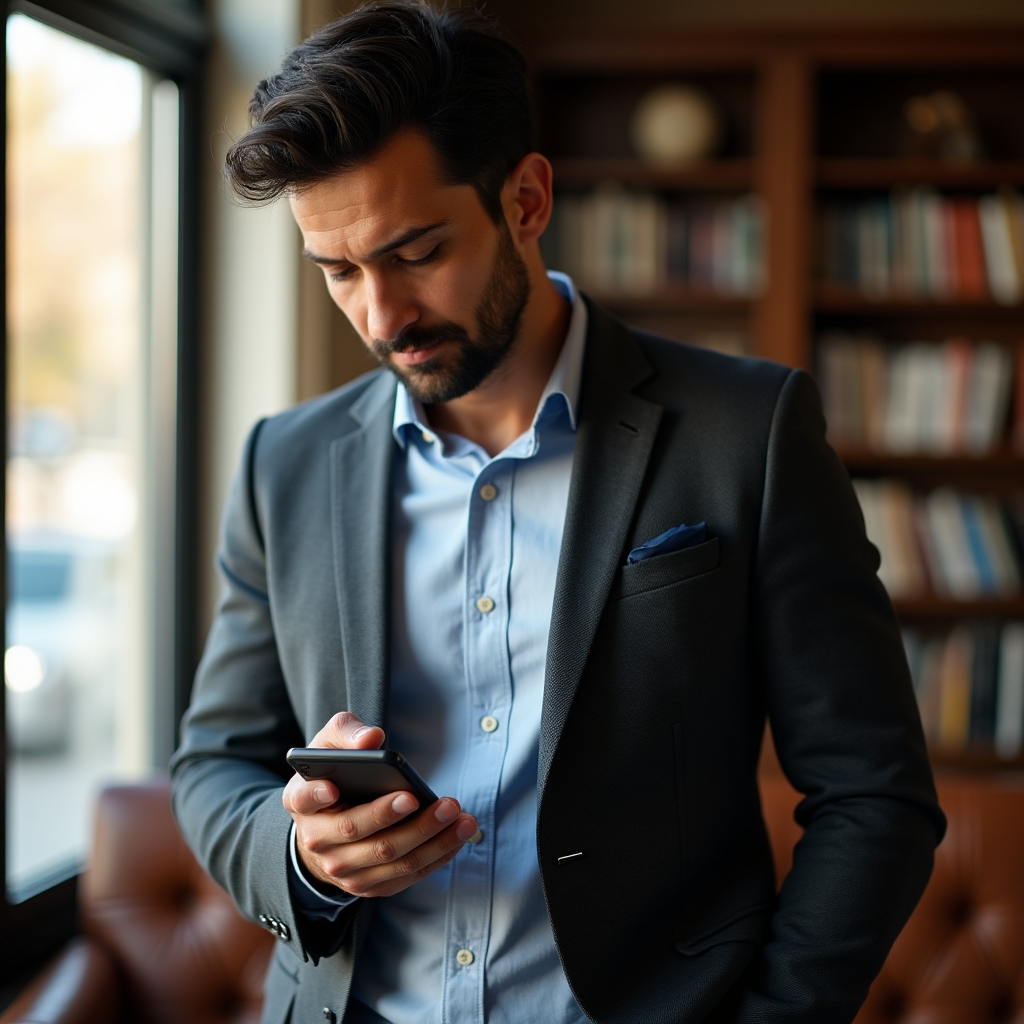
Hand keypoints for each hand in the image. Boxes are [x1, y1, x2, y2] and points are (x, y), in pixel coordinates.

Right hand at [282, 712, 477, 898]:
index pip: (304, 798)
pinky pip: (406, 875)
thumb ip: (347, 732)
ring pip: (389, 858)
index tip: (333, 787)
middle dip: (401, 817)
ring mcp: (342, 869)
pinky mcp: (368, 885)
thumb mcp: (330, 746)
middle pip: (358, 831)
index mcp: (301, 800)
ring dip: (431, 839)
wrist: (326, 827)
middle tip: (441, 802)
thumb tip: (372, 738)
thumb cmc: (334, 775)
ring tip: (461, 817)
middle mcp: (317, 840)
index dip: (316, 794)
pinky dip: (436, 856)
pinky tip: (457, 835)